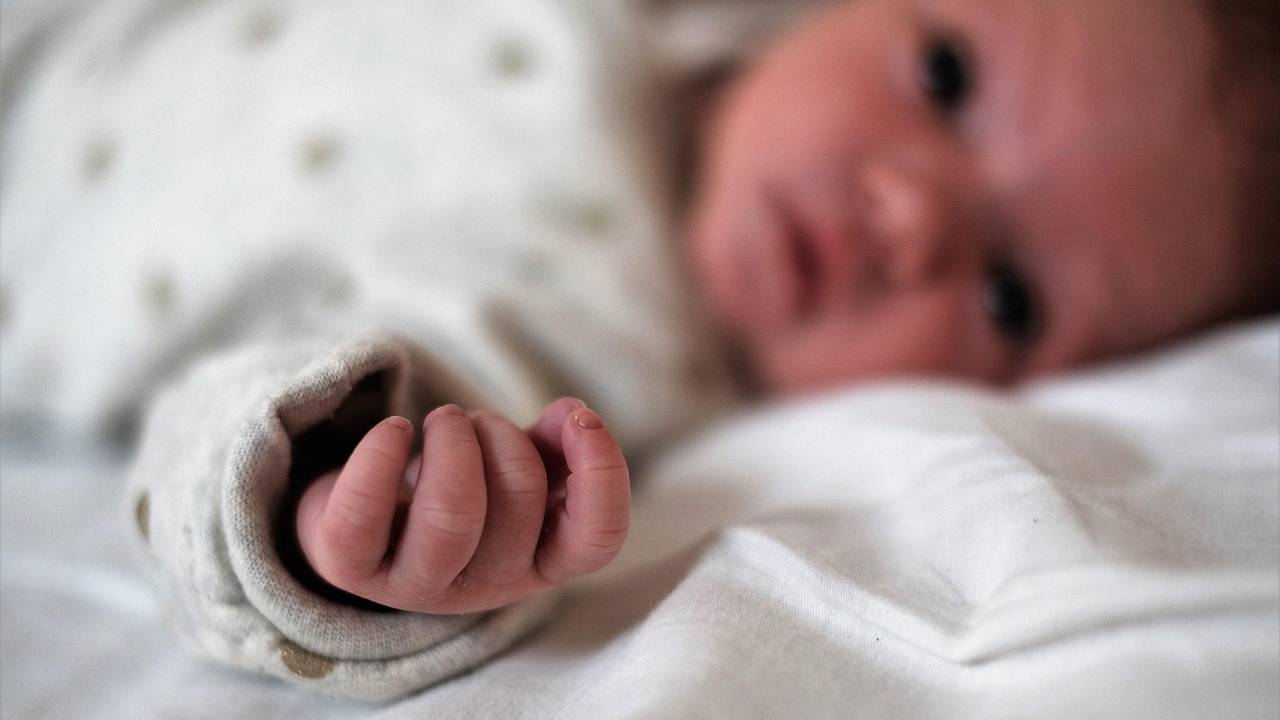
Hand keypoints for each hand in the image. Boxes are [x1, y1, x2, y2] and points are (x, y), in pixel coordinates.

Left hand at [294, 397, 629, 613]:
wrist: (365, 517)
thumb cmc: (454, 489)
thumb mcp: (513, 466)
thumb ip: (556, 442)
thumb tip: (576, 417)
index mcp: (537, 562)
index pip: (595, 542)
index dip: (602, 476)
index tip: (582, 419)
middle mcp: (483, 586)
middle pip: (519, 504)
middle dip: (502, 437)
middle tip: (475, 425)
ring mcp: (414, 585)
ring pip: (450, 517)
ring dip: (453, 442)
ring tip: (443, 423)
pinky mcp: (349, 567)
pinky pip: (361, 514)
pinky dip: (380, 455)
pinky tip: (393, 431)